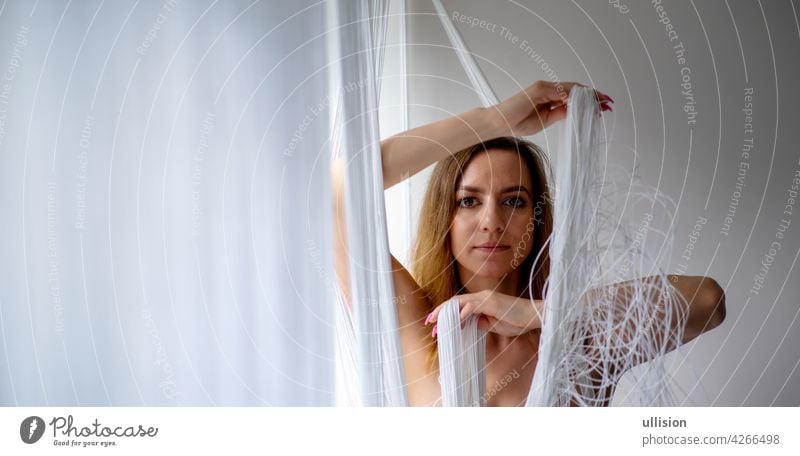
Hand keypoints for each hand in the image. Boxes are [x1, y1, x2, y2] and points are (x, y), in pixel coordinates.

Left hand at [424, 289, 543, 337]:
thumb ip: (481, 323)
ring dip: (446, 313)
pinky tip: (454, 323)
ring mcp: (486, 297)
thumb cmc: (517, 321)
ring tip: (435, 323)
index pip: (459, 306)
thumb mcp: (494, 324)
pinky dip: (462, 314)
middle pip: (455, 301)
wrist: (534, 317)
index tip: (434, 325)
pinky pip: (472, 307)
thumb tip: (469, 325)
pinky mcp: (491, 302)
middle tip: (428, 323)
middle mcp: (481, 296)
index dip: (445, 314)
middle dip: (440, 312)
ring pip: (460, 302)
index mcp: (482, 301)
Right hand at [491, 80, 612, 136]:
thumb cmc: (516, 122)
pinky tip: (583, 102)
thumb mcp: (545, 121)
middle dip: (593, 96)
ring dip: (587, 95)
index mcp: (549, 97)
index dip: (588, 100)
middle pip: (575, 90)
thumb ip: (560, 114)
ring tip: (600, 101)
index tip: (602, 106)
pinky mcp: (538, 90)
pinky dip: (573, 96)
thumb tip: (576, 112)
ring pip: (570, 89)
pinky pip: (559, 91)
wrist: (499, 123)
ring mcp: (543, 88)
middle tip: (607, 102)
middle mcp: (547, 89)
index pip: (573, 96)